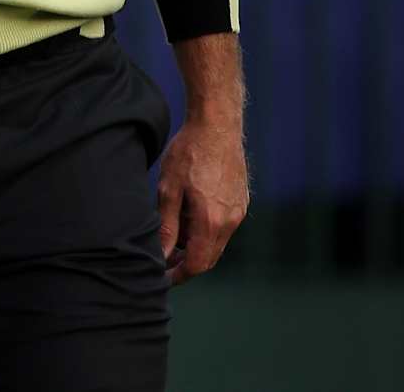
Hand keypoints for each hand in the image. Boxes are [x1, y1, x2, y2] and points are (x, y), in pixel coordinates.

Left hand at [155, 117, 248, 283]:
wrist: (217, 126)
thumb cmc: (189, 154)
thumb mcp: (168, 190)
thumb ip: (167, 226)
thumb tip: (162, 255)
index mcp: (212, 222)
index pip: (198, 264)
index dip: (179, 275)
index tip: (162, 278)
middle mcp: (230, 222)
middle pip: (209, 257)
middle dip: (186, 263)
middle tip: (163, 260)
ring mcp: (239, 212)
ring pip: (216, 243)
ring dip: (196, 247)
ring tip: (172, 236)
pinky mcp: (241, 202)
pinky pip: (224, 227)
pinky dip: (206, 232)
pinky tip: (188, 218)